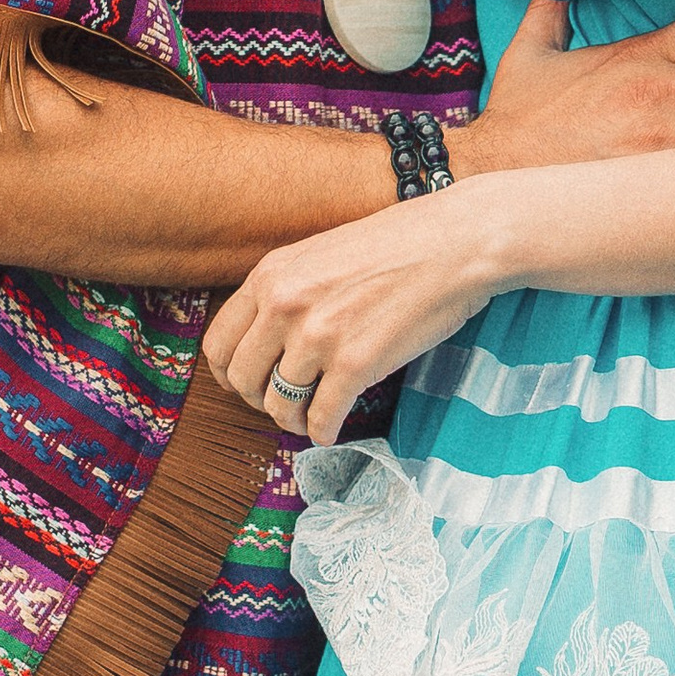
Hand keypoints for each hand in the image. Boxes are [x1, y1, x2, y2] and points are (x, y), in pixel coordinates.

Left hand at [206, 189, 504, 444]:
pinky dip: (324, 432)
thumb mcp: (320, 253)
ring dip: (294, 420)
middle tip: (283, 403)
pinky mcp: (355, 365)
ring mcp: (318, 337)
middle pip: (243, 381)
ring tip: (311, 417)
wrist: (455, 243)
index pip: (219, 344)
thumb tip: (265, 338)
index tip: (249, 383)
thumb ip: (286, 290)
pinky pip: (321, 418)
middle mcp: (284, 306)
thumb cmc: (397, 244)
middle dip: (260, 401)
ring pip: (280, 406)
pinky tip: (332, 428)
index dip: (231, 374)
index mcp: (270, 276)